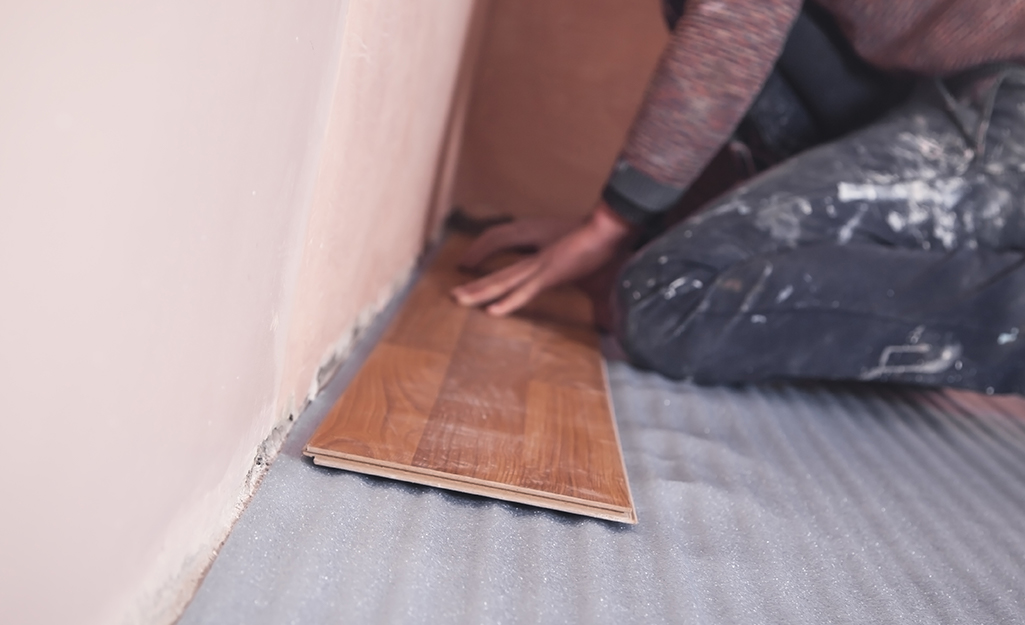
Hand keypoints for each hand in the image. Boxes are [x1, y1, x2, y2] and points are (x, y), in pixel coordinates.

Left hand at [451, 202, 633, 315]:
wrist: (610, 230)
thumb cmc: (605, 252)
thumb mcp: (597, 283)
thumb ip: (597, 304)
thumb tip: (605, 323)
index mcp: (543, 262)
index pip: (511, 274)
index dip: (492, 282)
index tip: (477, 291)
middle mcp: (535, 262)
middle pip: (499, 277)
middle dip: (475, 287)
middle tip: (454, 295)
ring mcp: (540, 266)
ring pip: (503, 282)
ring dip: (479, 291)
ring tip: (457, 299)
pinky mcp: (550, 273)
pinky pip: (525, 291)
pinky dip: (508, 301)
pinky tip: (491, 311)